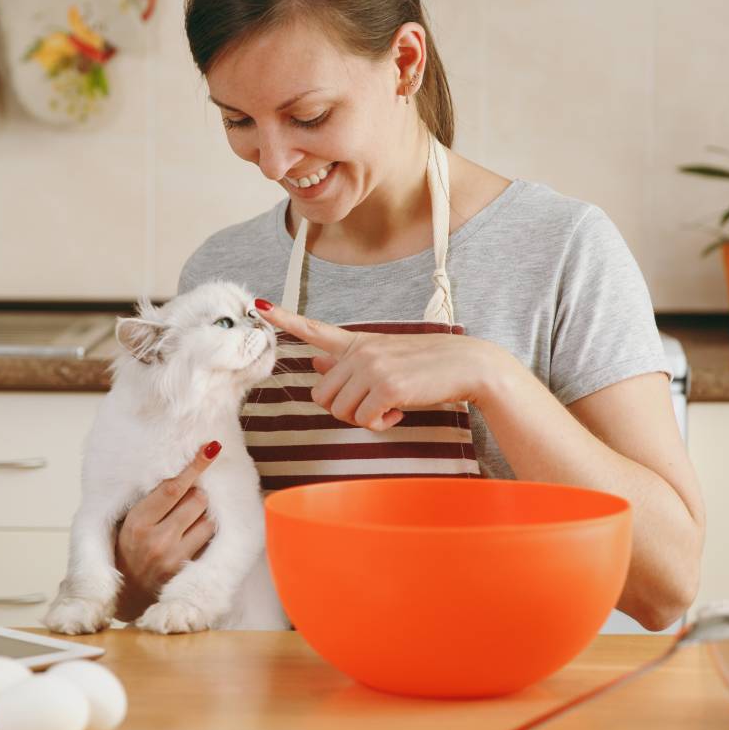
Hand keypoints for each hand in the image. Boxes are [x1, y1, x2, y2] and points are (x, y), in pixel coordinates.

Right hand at [113, 441, 220, 621]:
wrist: (127, 595)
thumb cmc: (128, 551)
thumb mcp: (129, 523)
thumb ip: (152, 501)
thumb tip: (183, 473)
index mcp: (138, 522)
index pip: (173, 487)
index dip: (194, 466)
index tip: (210, 449)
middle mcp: (157, 540)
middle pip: (196, 500)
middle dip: (197, 494)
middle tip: (187, 500)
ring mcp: (175, 558)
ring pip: (208, 520)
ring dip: (204, 516)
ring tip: (188, 523)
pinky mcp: (188, 571)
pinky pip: (210, 542)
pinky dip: (206, 534)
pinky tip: (193, 538)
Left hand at [254, 298, 496, 431]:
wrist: (468, 366)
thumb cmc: (428, 367)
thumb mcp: (385, 357)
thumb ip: (349, 360)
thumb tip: (315, 359)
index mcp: (358, 342)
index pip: (314, 329)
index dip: (285, 320)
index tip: (260, 306)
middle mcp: (360, 352)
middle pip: (322, 395)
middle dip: (345, 408)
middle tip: (374, 405)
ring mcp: (371, 367)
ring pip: (340, 411)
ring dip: (364, 418)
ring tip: (390, 406)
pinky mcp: (385, 387)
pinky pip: (365, 420)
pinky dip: (381, 424)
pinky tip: (399, 412)